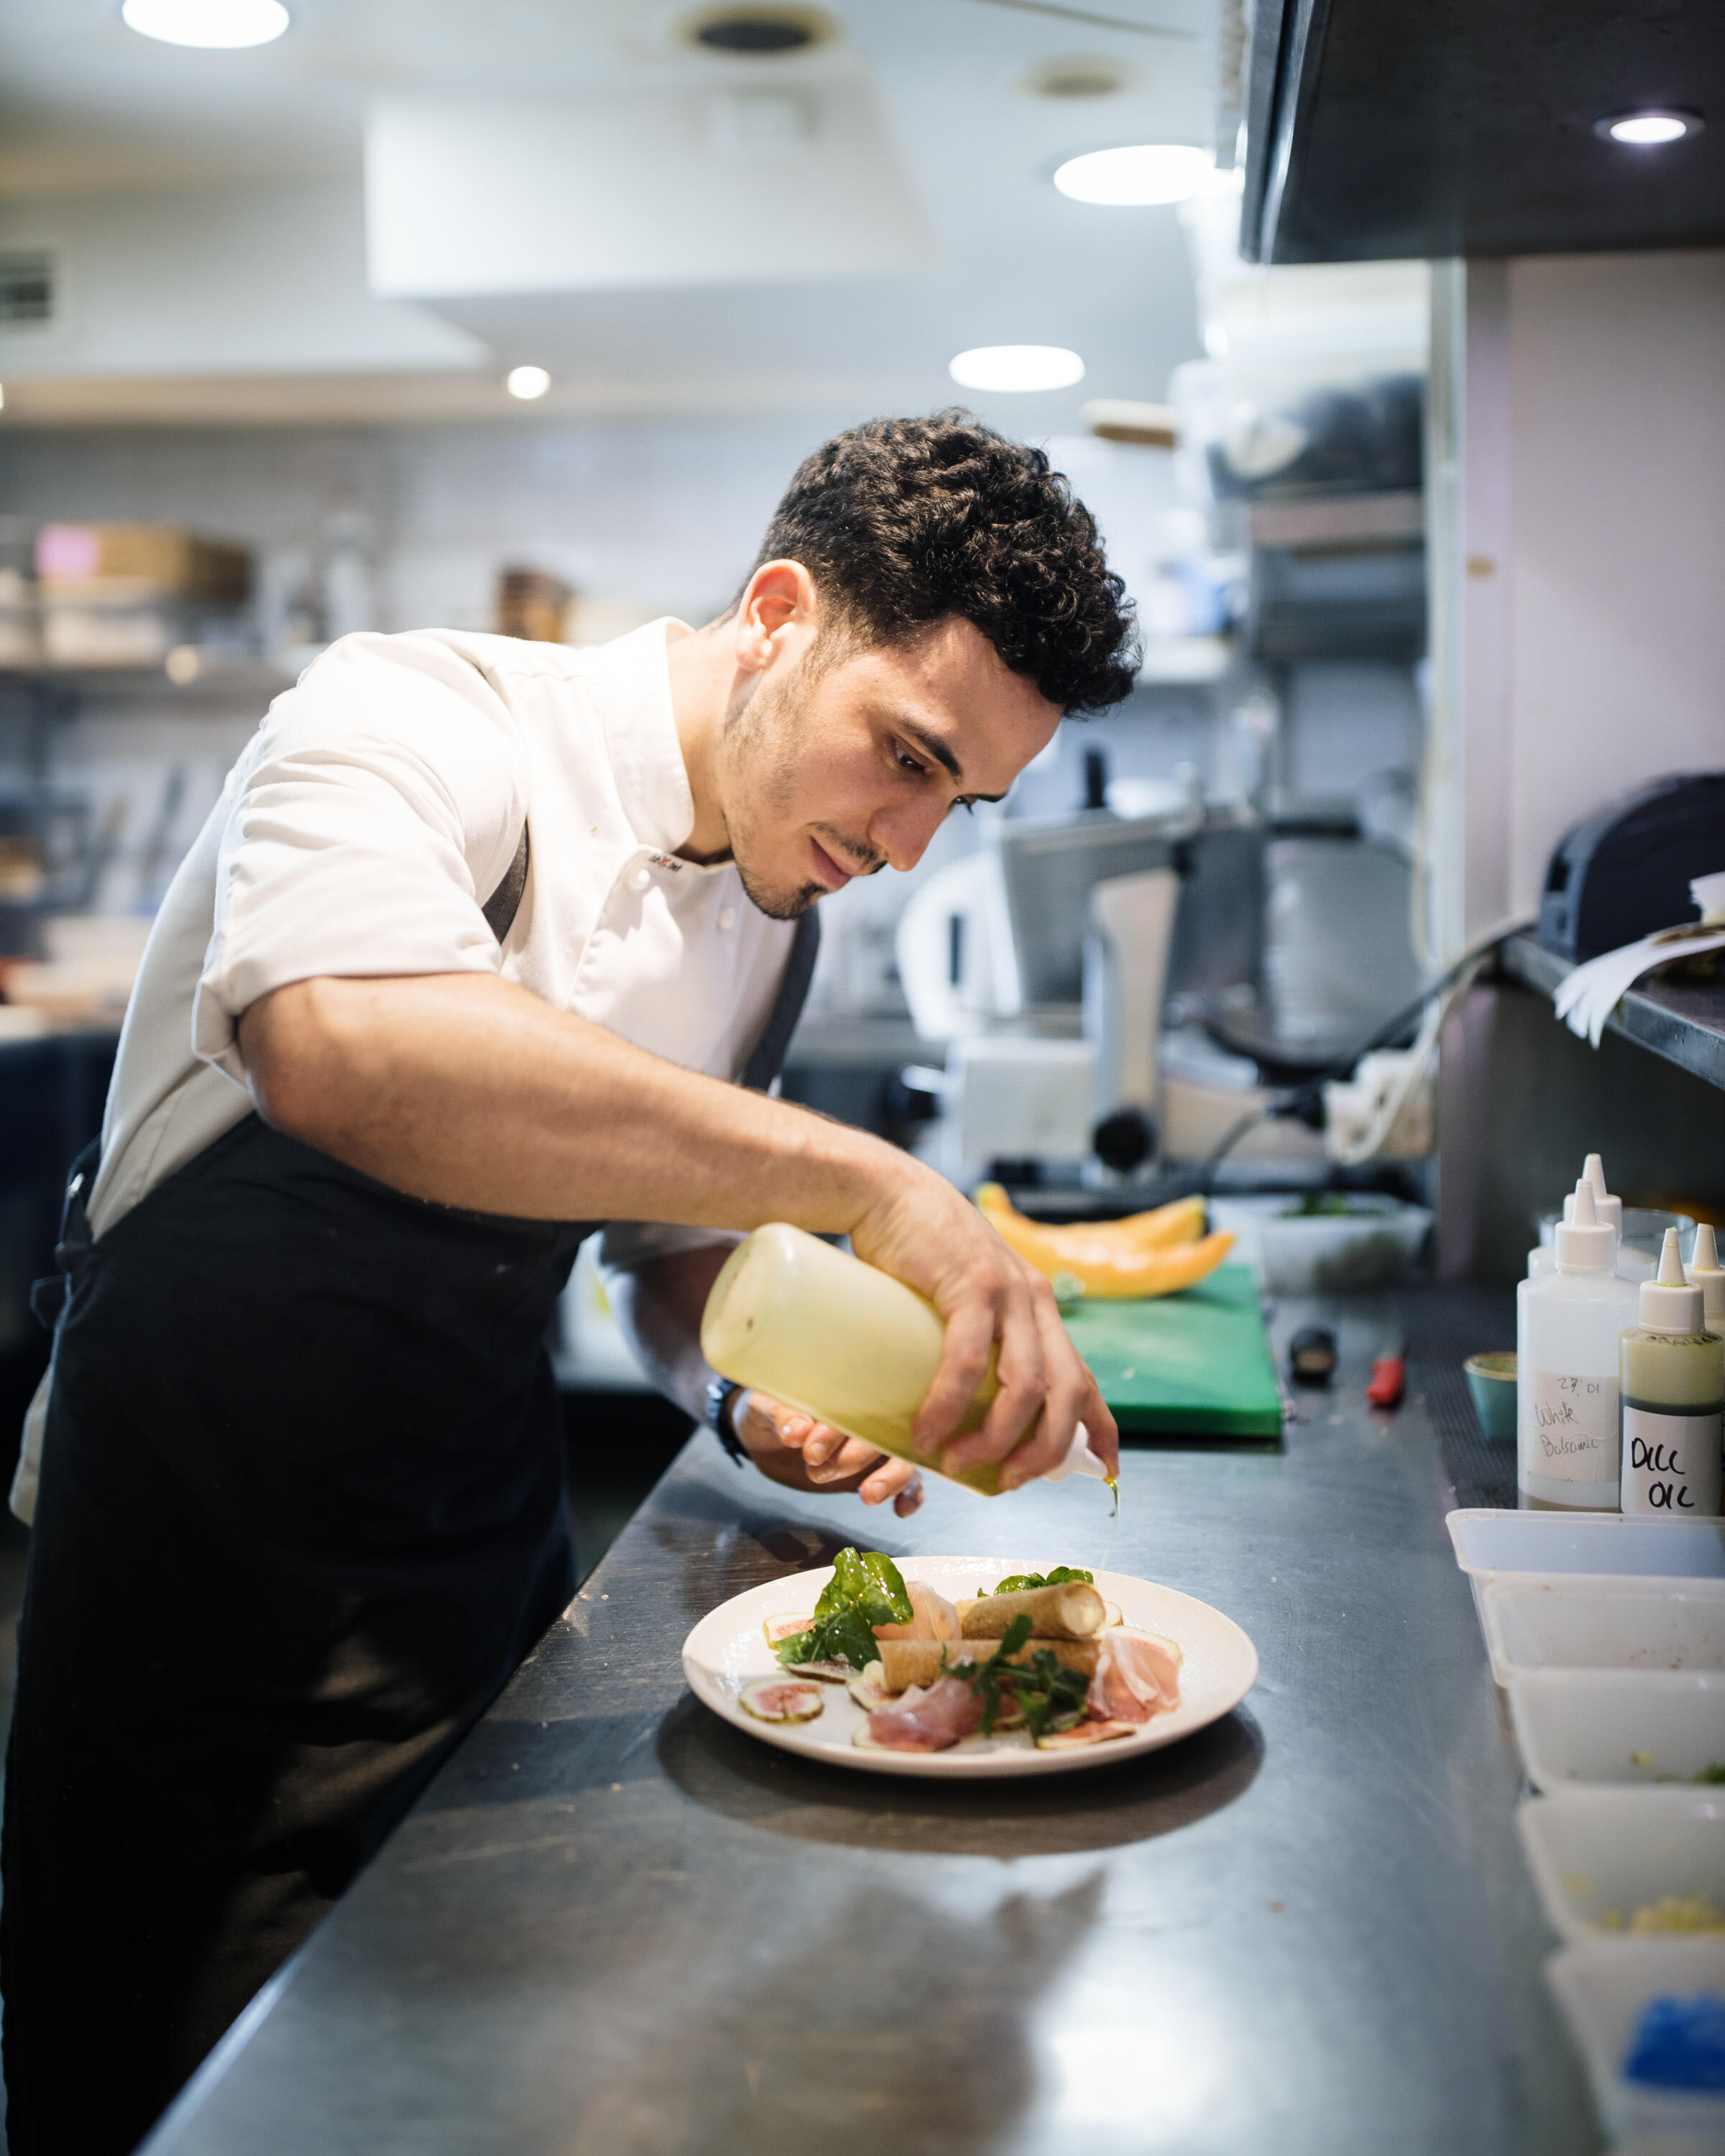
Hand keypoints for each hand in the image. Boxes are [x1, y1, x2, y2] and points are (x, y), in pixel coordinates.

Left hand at [733, 1391, 924, 1517]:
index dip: (836, 1430)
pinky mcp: (880, 1470)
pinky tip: (901, 1510)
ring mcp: (878, 1444)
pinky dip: (910, 1494)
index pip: (854, 1404)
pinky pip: (910, 1481)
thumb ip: (780, 1414)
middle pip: (885, 1431)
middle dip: (856, 1456)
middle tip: (819, 1471)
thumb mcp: (762, 1409)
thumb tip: (797, 1430)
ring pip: (903, 1457)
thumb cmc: (767, 1414)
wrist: (766, 1439)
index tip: (811, 1450)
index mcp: (843, 1391)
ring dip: (891, 1477)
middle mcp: (869, 1415)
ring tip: (868, 1496)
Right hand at [849, 1166, 1118, 1492]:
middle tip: (1005, 1483)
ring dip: (996, 1437)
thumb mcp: (960, 1300)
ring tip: (956, 1463)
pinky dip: (952, 1404)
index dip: (1100, 1429)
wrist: (885, 1191)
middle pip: (1066, 1393)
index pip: (1085, 1377)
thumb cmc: (913, 1253)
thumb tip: (954, 1410)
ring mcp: (1008, 1292)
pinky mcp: (970, 1285)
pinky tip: (927, 1430)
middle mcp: (1036, 1301)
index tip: (1105, 1471)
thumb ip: (970, 1340)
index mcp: (1039, 1309)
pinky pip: (970, 1360)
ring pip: (1026, 1384)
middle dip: (1043, 1451)